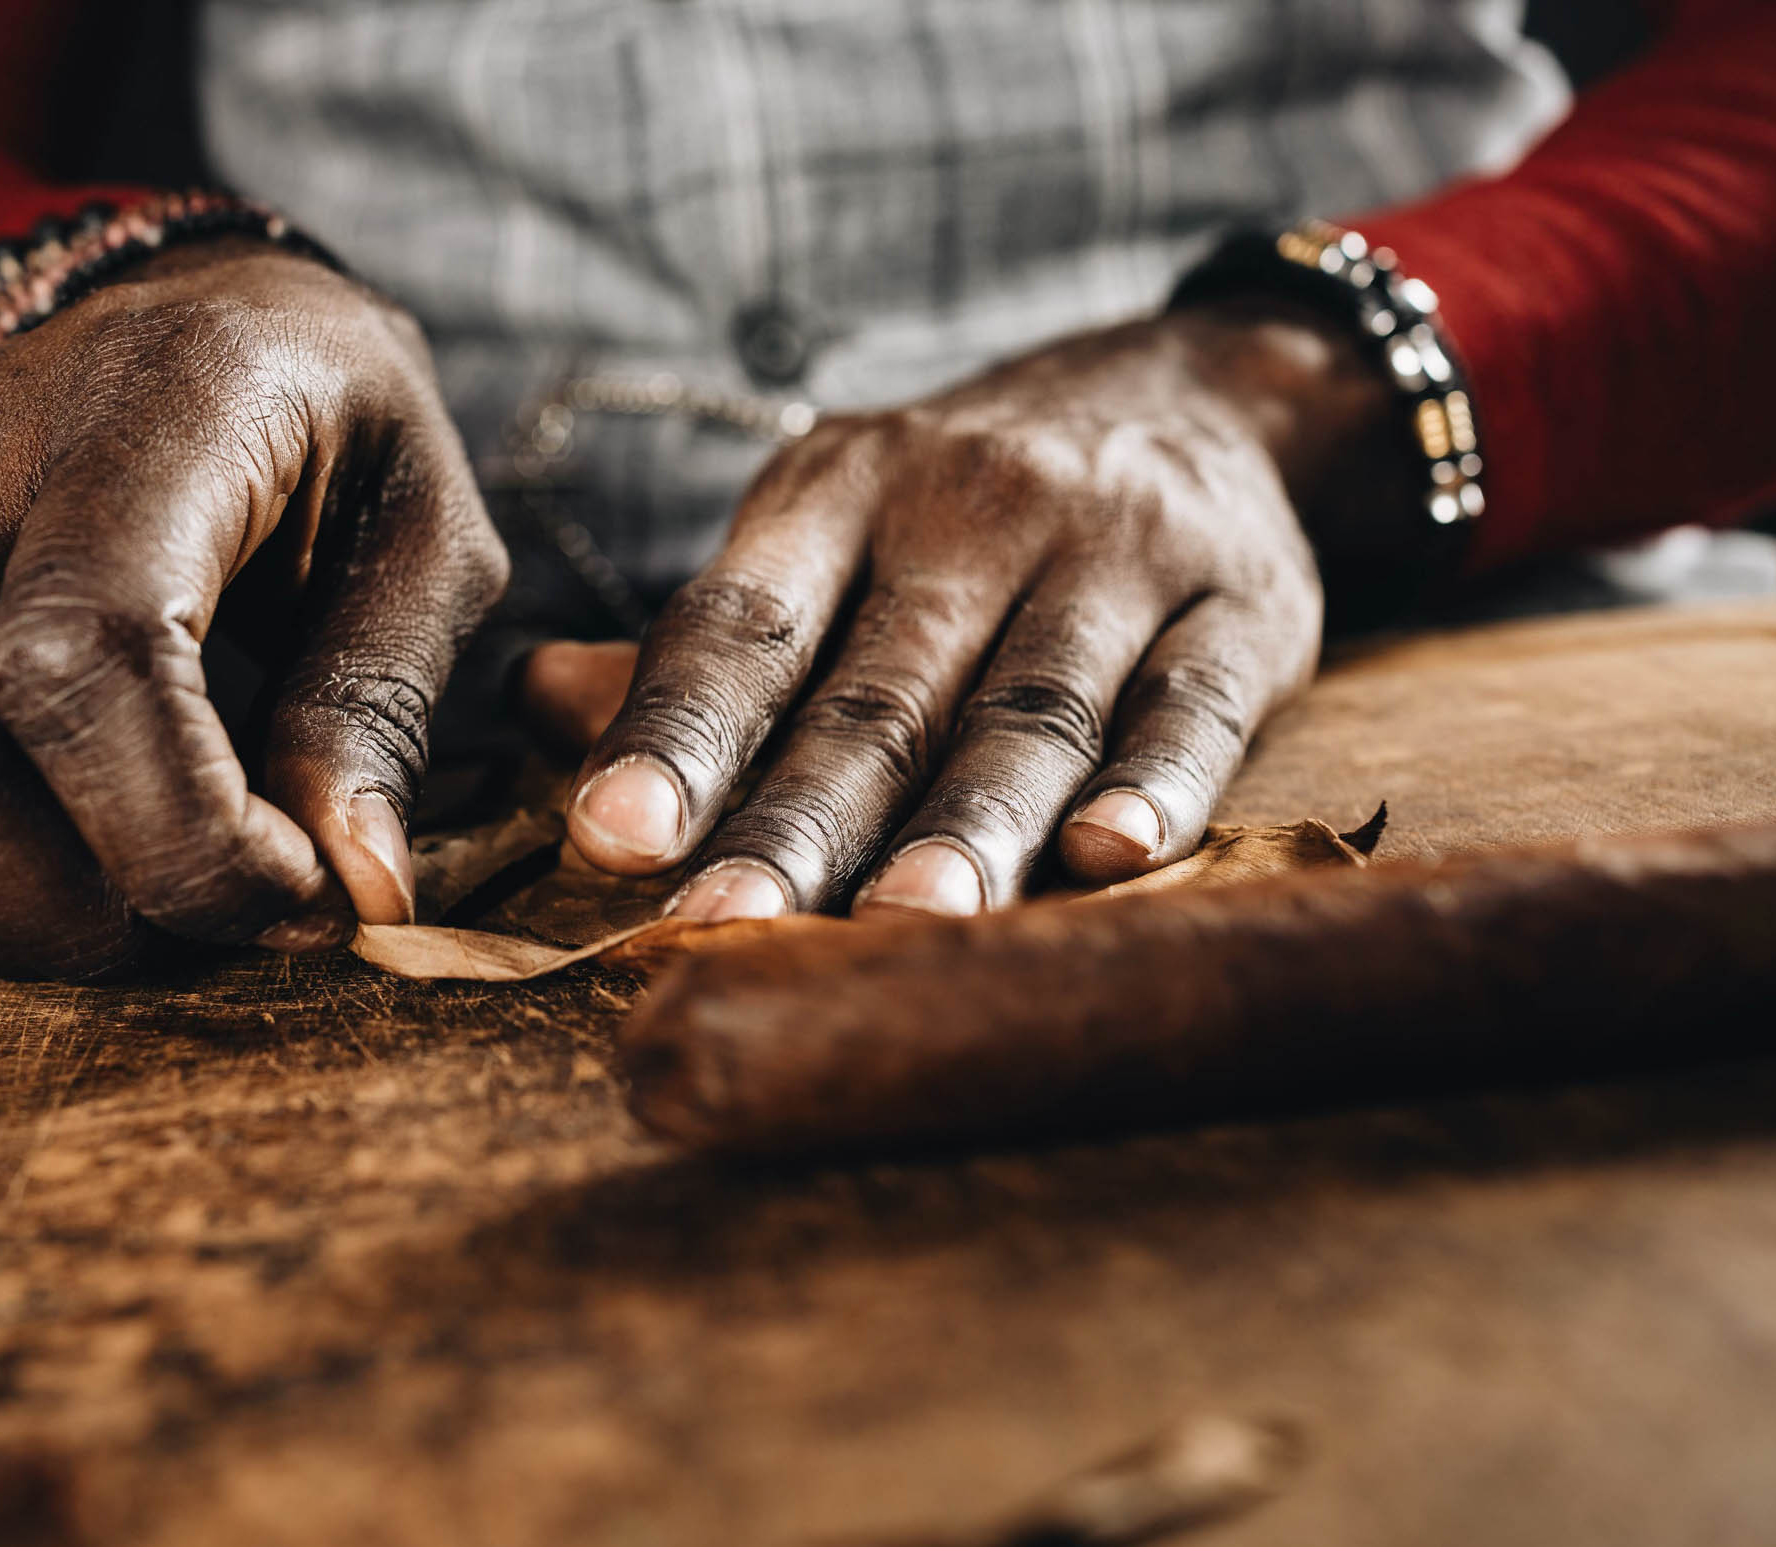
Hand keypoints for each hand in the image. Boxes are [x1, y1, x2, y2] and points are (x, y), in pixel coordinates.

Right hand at [0, 237, 507, 977]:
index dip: (182, 828)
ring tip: (150, 900)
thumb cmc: (336, 422)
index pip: (77, 647)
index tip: (298, 890)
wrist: (203, 311)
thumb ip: (379, 703)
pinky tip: (71, 880)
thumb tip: (352, 890)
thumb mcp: (429, 528)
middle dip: (67, 905)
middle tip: (214, 911)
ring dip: (2, 920)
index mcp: (144, 412)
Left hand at [563, 306, 1396, 918]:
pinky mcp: (1242, 607)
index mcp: (837, 491)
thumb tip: (534, 702)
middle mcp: (970, 511)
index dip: (674, 732)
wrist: (1188, 390)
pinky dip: (1155, 782)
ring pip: (1029, 712)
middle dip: (797, 820)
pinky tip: (1109, 856)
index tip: (612, 839)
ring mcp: (1115, 556)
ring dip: (966, 826)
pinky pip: (1195, 702)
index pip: (741, 622)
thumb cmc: (955, 509)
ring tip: (907, 925)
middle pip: (876, 692)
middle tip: (725, 926)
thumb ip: (699, 642)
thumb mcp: (823, 529)